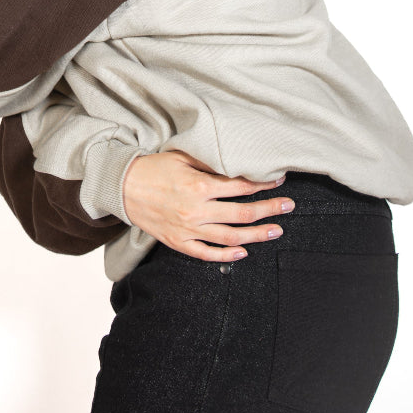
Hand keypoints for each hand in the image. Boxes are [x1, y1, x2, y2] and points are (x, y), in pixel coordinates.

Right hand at [122, 149, 294, 262]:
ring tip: (276, 230)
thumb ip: (209, 164)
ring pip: (230, 237)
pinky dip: (226, 255)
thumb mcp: (182, 157)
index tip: (279, 181)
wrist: (122, 187)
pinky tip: (243, 252)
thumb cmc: (153, 168)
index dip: (263, 184)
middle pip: (242, 214)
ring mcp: (188, 229)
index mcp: (198, 186)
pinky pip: (206, 253)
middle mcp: (196, 210)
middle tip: (289, 206)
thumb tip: (238, 166)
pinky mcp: (178, 242)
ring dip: (257, 235)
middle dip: (269, 210)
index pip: (240, 187)